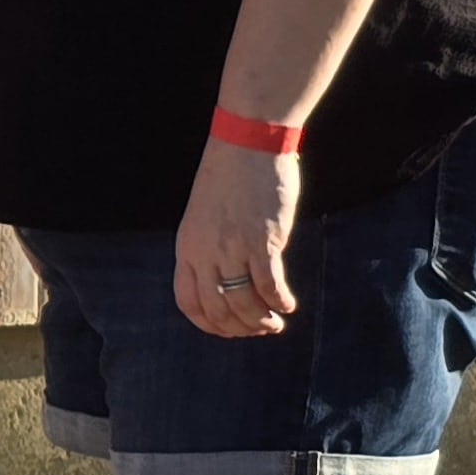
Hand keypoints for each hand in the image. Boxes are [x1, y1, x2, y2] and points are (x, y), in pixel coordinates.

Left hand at [174, 136, 299, 338]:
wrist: (246, 143)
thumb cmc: (228, 177)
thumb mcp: (203, 218)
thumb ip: (209, 249)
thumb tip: (227, 282)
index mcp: (187, 248)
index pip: (188, 303)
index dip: (209, 324)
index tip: (229, 331)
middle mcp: (205, 253)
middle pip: (218, 310)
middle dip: (240, 329)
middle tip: (260, 330)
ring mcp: (232, 249)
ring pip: (244, 303)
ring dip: (262, 321)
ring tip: (276, 323)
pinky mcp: (262, 242)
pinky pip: (270, 285)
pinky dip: (280, 301)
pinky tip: (288, 305)